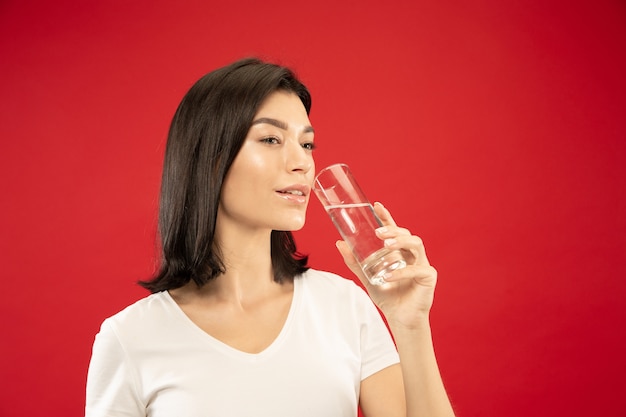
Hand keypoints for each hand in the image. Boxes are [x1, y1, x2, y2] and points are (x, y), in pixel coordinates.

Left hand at [336, 202, 436, 328]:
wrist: (400, 319)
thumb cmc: (387, 297)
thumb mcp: (367, 277)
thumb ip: (354, 262)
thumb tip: (339, 243)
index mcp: (399, 252)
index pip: (394, 230)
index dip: (387, 217)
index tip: (376, 206)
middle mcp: (412, 255)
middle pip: (406, 234)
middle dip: (393, 230)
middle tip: (379, 233)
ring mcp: (422, 264)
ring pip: (416, 244)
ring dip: (401, 242)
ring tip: (386, 245)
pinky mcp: (428, 277)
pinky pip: (417, 269)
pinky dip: (402, 272)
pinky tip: (389, 276)